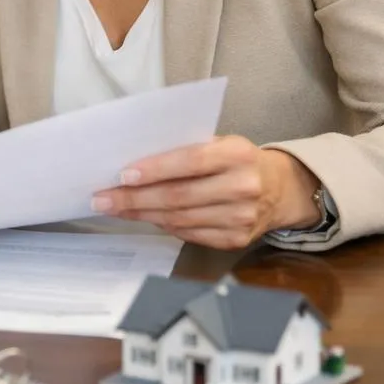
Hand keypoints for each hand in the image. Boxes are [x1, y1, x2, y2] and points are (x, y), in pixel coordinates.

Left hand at [90, 137, 322, 249]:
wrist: (281, 189)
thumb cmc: (238, 160)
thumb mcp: (220, 143)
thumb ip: (186, 149)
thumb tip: (135, 162)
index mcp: (238, 155)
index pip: (190, 162)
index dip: (155, 170)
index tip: (123, 175)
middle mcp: (244, 187)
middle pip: (179, 197)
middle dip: (134, 199)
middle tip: (102, 198)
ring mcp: (241, 218)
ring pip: (179, 219)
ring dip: (141, 215)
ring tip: (115, 208)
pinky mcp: (236, 240)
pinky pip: (189, 234)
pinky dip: (163, 226)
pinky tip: (144, 218)